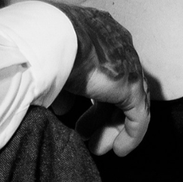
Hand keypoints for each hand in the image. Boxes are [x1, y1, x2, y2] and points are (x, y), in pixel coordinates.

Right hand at [48, 2, 149, 156]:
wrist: (52, 40)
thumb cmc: (44, 45)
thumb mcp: (51, 65)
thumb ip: (60, 87)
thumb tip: (63, 107)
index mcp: (98, 32)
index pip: (102, 67)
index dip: (90, 94)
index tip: (75, 112)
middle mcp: (118, 45)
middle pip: (115, 86)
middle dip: (100, 114)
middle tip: (84, 135)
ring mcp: (128, 64)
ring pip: (127, 102)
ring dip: (111, 126)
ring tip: (95, 147)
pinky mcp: (133, 85)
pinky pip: (138, 116)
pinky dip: (131, 134)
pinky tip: (119, 150)